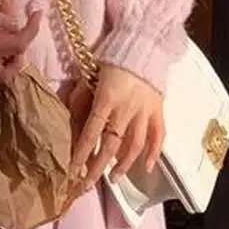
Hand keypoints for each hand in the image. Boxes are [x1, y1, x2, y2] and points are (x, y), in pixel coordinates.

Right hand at [0, 0, 41, 84]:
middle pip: (11, 69)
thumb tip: (15, 23)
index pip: (16, 45)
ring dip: (12, 52)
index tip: (36, 12)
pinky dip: (1, 52)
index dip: (31, 29)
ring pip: (2, 70)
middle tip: (22, 27)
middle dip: (22, 50)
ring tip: (9, 28)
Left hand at [69, 64, 164, 186]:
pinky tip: (145, 167)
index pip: (91, 131)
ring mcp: (144, 111)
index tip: (73, 168)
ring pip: (134, 145)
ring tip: (113, 178)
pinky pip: (159, 136)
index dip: (82, 151)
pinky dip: (154, 154)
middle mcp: (126, 109)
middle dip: (98, 167)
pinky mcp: (158, 110)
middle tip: (88, 184)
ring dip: (123, 165)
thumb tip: (70, 120)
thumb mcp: (88, 75)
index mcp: (106, 98)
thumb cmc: (111, 58)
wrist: (142, 44)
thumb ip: (80, 98)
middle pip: (111, 144)